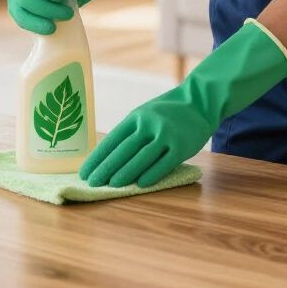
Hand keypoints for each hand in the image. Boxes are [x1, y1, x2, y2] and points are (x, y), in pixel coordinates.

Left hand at [79, 87, 214, 188]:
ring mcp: (166, 135)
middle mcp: (149, 124)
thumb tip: (108, 158)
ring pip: (141, 158)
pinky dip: (151, 175)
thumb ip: (131, 132)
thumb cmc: (168, 112)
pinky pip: (164, 164)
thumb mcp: (146, 114)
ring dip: (125, 173)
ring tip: (112, 185)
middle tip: (93, 183)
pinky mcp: (181, 146)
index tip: (85, 172)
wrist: (200, 101)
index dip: (98, 157)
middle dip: (106, 168)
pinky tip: (140, 185)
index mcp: (136, 116)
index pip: (112, 139)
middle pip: (124, 150)